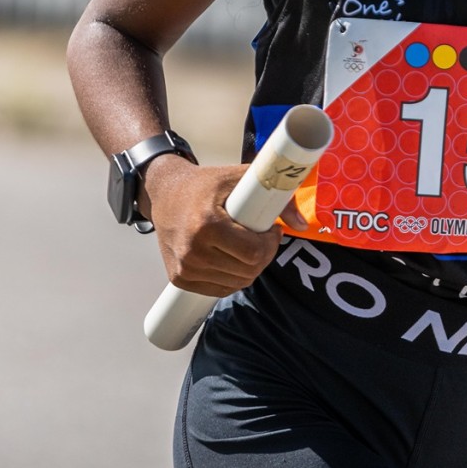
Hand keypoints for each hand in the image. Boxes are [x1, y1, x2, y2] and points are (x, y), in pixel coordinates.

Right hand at [142, 155, 283, 297]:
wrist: (164, 193)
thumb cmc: (204, 185)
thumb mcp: (240, 178)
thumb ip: (277, 196)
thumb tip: (302, 224)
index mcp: (207, 225)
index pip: (254, 253)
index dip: (271, 244)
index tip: (271, 230)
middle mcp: (192, 251)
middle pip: (248, 271)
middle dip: (264, 255)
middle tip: (261, 238)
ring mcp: (184, 268)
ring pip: (237, 283)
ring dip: (249, 267)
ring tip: (244, 245)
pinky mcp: (179, 279)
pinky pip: (220, 289)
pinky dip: (232, 277)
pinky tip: (230, 257)